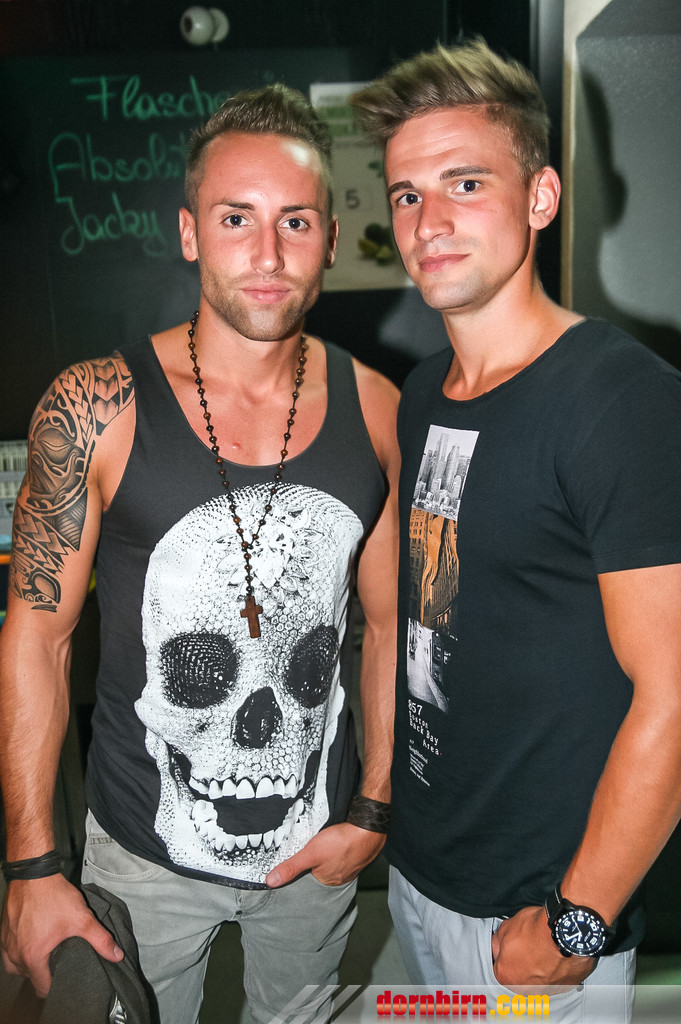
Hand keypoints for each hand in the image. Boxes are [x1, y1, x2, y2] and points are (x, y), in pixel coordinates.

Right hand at [1, 874, 122, 997]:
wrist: (33, 873)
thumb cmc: (53, 896)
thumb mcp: (82, 919)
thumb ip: (101, 940)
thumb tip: (117, 956)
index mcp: (32, 957)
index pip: (42, 987)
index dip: (57, 987)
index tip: (66, 980)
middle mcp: (15, 954)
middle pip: (30, 977)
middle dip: (44, 975)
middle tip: (60, 964)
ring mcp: (7, 943)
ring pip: (16, 966)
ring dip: (30, 965)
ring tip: (46, 955)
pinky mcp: (4, 930)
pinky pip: (8, 952)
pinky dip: (19, 952)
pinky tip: (32, 941)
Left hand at [265, 823, 385, 887]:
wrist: (370, 828)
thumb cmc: (342, 842)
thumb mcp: (311, 854)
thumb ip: (291, 867)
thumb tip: (270, 882)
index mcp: (327, 881)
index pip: (307, 877)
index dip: (301, 868)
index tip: (296, 858)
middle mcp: (339, 877)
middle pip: (320, 869)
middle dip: (314, 860)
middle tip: (309, 847)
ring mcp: (350, 865)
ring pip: (332, 861)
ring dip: (327, 853)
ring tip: (322, 843)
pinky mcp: (357, 853)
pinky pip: (343, 853)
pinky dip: (339, 848)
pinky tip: (336, 840)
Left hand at [491, 906, 596, 991]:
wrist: (565, 933)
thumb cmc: (537, 931)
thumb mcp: (507, 927)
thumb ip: (498, 941)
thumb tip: (498, 944)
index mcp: (506, 976)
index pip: (500, 967)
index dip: (506, 953)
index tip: (512, 947)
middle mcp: (525, 989)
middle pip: (520, 976)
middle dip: (522, 963)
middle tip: (528, 947)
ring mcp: (546, 990)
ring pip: (539, 979)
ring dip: (540, 968)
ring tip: (544, 951)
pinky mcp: (565, 987)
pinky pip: (557, 979)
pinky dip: (556, 970)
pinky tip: (556, 956)